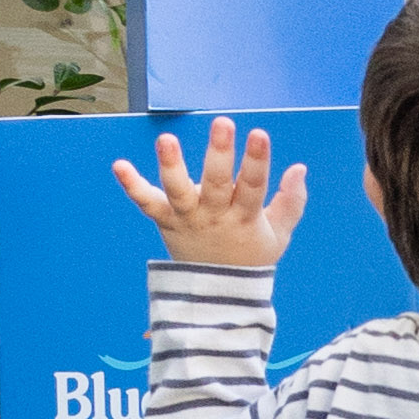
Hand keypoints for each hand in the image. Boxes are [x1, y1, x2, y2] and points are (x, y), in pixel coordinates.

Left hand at [112, 118, 307, 270]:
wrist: (216, 295)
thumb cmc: (251, 255)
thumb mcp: (279, 234)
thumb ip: (292, 201)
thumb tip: (299, 168)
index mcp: (245, 218)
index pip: (253, 187)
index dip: (257, 161)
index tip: (259, 134)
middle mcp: (214, 216)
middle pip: (217, 183)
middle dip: (220, 153)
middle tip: (223, 123)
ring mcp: (187, 219)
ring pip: (178, 191)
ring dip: (172, 164)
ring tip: (166, 139)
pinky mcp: (165, 221)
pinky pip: (147, 203)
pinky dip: (132, 185)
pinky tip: (119, 165)